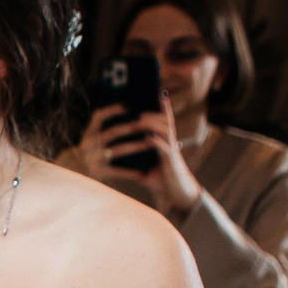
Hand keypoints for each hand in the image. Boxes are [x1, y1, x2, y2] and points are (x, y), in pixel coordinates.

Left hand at [77, 109, 201, 212]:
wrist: (174, 194)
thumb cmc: (158, 178)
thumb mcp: (143, 165)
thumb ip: (133, 157)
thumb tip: (113, 151)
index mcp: (164, 141)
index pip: (164, 120)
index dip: (161, 107)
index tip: (155, 94)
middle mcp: (170, 143)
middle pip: (166, 121)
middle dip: (154, 113)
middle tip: (140, 109)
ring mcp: (172, 151)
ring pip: (166, 131)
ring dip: (152, 124)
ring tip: (140, 120)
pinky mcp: (171, 162)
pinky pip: (165, 149)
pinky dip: (157, 142)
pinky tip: (149, 137)